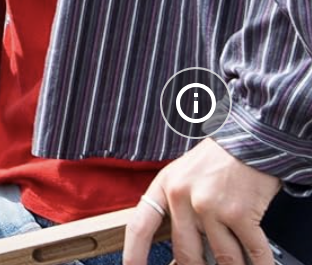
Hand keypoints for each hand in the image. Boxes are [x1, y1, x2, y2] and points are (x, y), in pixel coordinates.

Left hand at [130, 138, 281, 264]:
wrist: (247, 140)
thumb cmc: (216, 161)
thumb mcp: (183, 178)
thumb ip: (178, 211)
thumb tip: (179, 254)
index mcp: (164, 188)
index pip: (139, 226)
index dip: (134, 253)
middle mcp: (184, 198)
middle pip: (185, 252)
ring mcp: (211, 206)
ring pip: (221, 257)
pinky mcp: (240, 213)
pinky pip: (252, 252)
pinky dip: (259, 264)